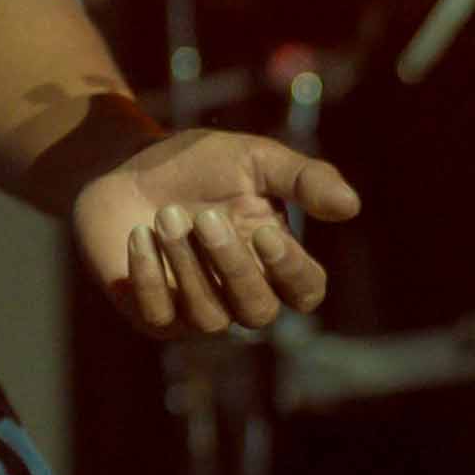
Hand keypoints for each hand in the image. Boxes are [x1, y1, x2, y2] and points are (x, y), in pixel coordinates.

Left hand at [73, 129, 361, 335]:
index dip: (292, 270)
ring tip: (164, 215)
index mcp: (274, 259)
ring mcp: (198, 310)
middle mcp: (242, 293)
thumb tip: (352, 205)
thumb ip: (302, 178)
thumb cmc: (195, 164)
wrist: (122, 165)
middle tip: (205, 217)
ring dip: (188, 265)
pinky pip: (161, 316)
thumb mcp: (252, 158)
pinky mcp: (154, 315)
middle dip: (233, 266)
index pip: (306, 290)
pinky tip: (138, 235)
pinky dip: (149, 275)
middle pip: (259, 312)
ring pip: (210, 316)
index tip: (265, 230)